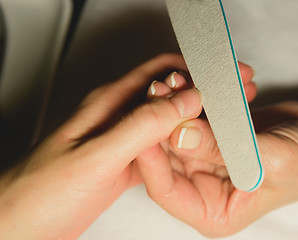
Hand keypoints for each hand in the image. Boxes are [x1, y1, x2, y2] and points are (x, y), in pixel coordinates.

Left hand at [0, 54, 202, 238]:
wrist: (24, 226)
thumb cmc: (43, 192)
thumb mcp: (98, 156)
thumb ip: (142, 126)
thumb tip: (184, 102)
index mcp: (109, 104)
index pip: (158, 71)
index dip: (190, 72)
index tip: (216, 84)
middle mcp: (117, 118)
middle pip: (165, 95)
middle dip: (196, 96)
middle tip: (223, 108)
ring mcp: (122, 142)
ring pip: (164, 123)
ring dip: (189, 123)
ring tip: (215, 130)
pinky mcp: (124, 164)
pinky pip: (158, 150)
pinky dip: (177, 149)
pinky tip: (191, 157)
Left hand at [136, 55, 297, 236]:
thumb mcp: (268, 160)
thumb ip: (222, 148)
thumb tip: (180, 133)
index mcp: (212, 210)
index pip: (166, 189)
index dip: (152, 158)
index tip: (146, 126)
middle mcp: (202, 188)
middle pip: (166, 158)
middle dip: (161, 124)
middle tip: (161, 92)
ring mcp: (204, 161)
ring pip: (174, 135)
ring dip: (173, 107)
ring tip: (176, 81)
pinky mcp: (209, 138)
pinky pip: (190, 120)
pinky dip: (191, 101)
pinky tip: (192, 82)